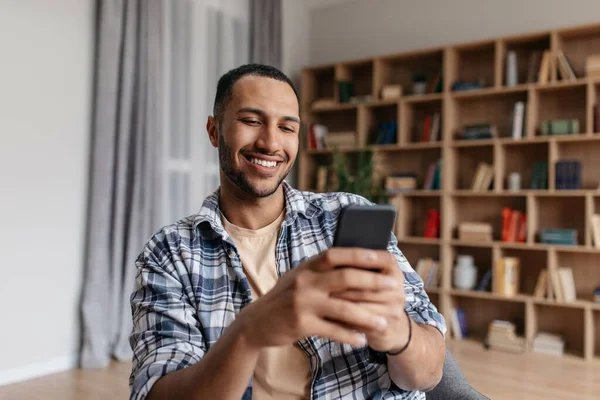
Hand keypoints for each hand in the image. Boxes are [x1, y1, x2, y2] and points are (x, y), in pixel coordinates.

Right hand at [237, 248, 400, 349]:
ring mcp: (303, 303)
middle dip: (373, 282)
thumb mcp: (299, 277)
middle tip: (394, 286)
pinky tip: (362, 340)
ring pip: (343, 308)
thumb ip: (321, 270)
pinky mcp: (301, 324)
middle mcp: (305, 282)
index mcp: (306, 267)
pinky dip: (349, 336)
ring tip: (384, 322)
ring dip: (367, 316)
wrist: (256, 322)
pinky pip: (332, 331)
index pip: (335, 255)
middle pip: (345, 278)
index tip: (380, 256)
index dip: (359, 254)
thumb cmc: (285, 297)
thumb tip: (354, 260)